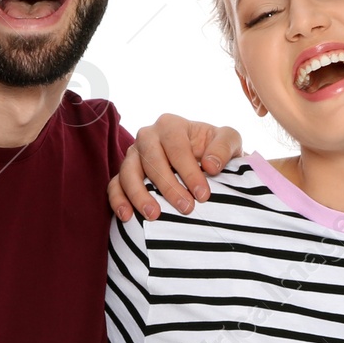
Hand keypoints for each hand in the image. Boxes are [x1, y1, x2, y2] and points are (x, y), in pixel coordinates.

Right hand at [108, 116, 242, 219]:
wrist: (202, 160)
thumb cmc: (214, 149)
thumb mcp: (229, 140)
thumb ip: (224, 147)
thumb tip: (210, 165)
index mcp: (170, 125)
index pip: (176, 148)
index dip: (189, 172)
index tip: (203, 195)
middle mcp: (147, 136)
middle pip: (151, 160)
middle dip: (168, 186)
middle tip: (186, 208)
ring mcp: (133, 155)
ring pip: (128, 173)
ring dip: (139, 195)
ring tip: (154, 216)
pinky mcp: (124, 174)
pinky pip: (114, 186)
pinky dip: (118, 201)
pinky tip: (127, 217)